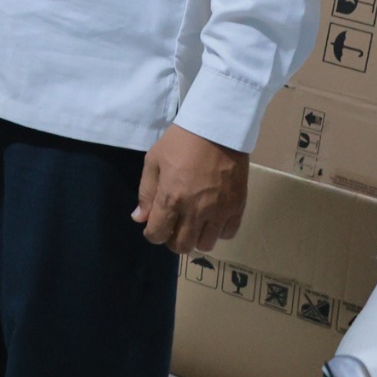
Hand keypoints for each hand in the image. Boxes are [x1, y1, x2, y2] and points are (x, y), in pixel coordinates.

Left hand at [133, 125, 248, 254]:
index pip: (157, 235)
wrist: (216, 129)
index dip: (152, 234)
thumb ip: (146, 193)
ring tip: (194, 222)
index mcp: (171, 199)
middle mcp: (195, 211)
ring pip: (206, 244)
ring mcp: (219, 211)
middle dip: (173, 240)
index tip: (154, 227)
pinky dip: (219, 231)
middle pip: (182, 246)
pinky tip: (213, 217)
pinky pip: (228, 234)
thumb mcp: (154, 161)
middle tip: (174, 227)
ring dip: (196, 238)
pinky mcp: (237, 207)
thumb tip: (139, 218)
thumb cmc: (180, 142)